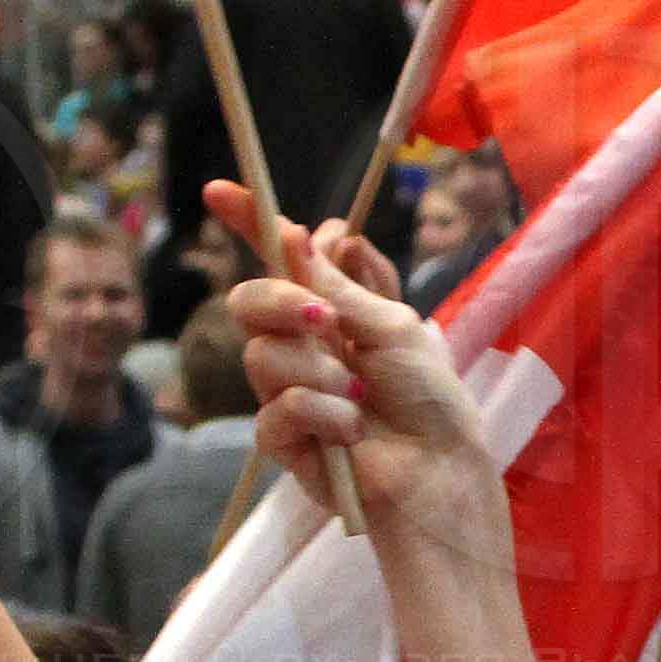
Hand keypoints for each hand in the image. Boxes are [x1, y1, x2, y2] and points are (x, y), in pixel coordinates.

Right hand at [218, 179, 507, 550]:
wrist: (440, 470)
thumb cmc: (429, 399)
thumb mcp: (391, 326)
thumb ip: (340, 286)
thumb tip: (302, 232)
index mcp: (329, 310)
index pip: (279, 260)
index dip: (249, 223)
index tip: (220, 191)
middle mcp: (301, 345)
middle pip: (249, 302)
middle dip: (281, 303)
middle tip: (324, 320)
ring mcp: (287, 391)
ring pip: (260, 357)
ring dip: (318, 373)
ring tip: (360, 396)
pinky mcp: (283, 440)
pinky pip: (275, 410)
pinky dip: (321, 414)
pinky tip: (351, 430)